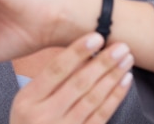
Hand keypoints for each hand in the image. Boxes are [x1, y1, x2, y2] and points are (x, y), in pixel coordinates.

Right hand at [10, 33, 133, 123]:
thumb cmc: (30, 122)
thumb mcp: (27, 101)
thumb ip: (49, 80)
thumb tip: (83, 53)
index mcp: (28, 100)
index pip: (56, 70)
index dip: (77, 52)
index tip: (96, 37)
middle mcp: (44, 115)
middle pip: (79, 83)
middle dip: (103, 63)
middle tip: (121, 46)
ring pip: (93, 99)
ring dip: (113, 77)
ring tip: (126, 60)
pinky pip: (101, 116)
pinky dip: (115, 97)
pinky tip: (124, 82)